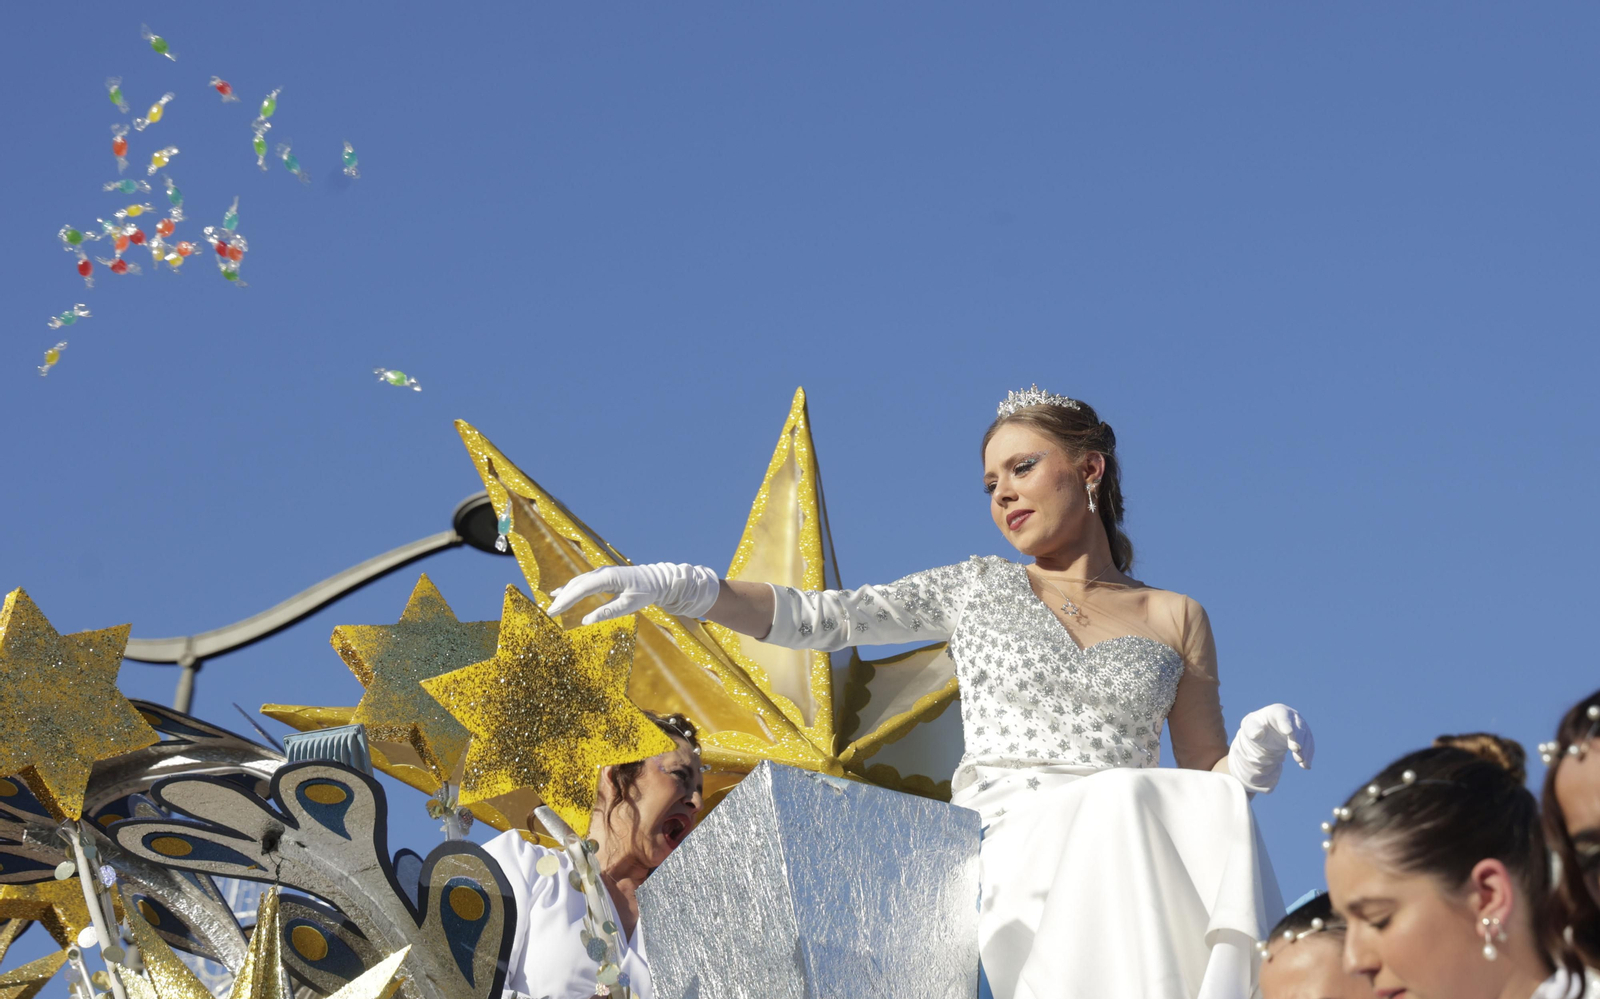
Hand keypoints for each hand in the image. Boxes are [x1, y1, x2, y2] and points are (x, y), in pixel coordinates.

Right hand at [546, 563, 721, 625]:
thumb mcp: (629, 605)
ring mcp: (601, 573)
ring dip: (564, 593)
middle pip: (576, 585)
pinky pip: (582, 582)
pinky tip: (560, 592)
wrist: (657, 579)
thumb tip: (587, 622)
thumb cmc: (645, 592)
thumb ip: (608, 612)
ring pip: (577, 582)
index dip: (566, 600)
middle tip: (549, 613)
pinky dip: (570, 588)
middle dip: (561, 598)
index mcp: (608, 577)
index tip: (554, 611)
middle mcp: (602, 572)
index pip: (581, 589)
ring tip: (552, 605)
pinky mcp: (603, 576)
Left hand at [1226, 704, 1312, 793]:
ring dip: (1305, 749)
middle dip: (1297, 739)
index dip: (1286, 723)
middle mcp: (1292, 716)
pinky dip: (1308, 755)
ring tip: (1300, 761)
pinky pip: (1309, 746)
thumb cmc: (1256, 727)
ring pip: (1306, 737)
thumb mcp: (1250, 727)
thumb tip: (1257, 734)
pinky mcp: (1304, 737)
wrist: (1265, 733)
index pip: (1283, 715)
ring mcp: (1300, 726)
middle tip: (1296, 750)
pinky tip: (1305, 765)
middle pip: (1297, 727)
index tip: (1288, 733)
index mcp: (1277, 711)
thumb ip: (1252, 730)